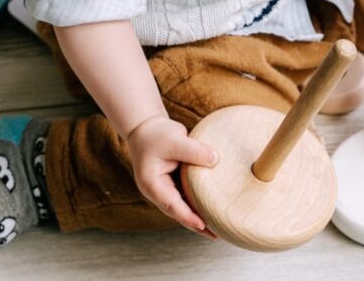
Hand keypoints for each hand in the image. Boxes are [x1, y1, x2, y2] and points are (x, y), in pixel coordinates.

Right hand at [125, 115, 219, 238]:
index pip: (172, 205)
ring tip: (218, 228)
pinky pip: (187, 197)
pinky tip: (213, 208)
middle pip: (178, 212)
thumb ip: (194, 150)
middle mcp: (158, 191)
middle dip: (196, 225)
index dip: (188, 216)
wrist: (145, 127)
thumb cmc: (156, 134)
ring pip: (183, 207)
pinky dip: (199, 203)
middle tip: (216, 235)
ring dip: (198, 216)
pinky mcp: (174, 183)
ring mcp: (165, 189)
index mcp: (152, 184)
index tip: (203, 226)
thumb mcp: (174, 139)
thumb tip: (216, 160)